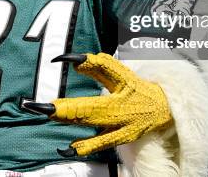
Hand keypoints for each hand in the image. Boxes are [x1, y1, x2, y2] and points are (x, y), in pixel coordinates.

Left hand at [25, 52, 171, 156]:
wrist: (163, 109)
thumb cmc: (137, 88)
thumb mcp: (121, 74)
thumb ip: (98, 67)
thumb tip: (74, 61)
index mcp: (124, 82)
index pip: (103, 67)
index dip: (85, 62)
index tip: (63, 59)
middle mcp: (122, 103)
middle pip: (91, 103)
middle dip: (67, 105)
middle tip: (43, 105)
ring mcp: (122, 122)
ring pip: (92, 121)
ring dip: (70, 119)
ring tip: (49, 114)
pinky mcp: (122, 137)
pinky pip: (101, 143)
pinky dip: (84, 146)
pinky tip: (66, 147)